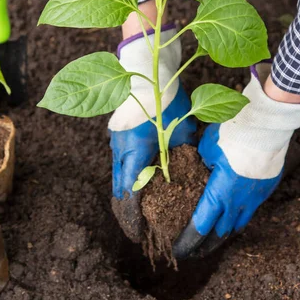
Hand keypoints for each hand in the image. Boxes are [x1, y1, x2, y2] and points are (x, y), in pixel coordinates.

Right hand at [109, 25, 196, 242]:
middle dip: (126, 211)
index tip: (140, 233)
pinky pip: (119, 164)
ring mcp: (116, 141)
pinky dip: (126, 178)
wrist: (145, 66)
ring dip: (125, 195)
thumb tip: (182, 175)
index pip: (130, 193)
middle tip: (136, 229)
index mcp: (135, 150)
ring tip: (135, 212)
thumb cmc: (167, 97)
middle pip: (118, 189)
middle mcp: (120, 149)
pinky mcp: (118, 135)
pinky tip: (136, 184)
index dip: (133, 216)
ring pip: (117, 177)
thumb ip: (179, 154)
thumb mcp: (181, 129)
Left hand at [173, 63, 299, 258]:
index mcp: (218, 194)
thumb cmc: (232, 135)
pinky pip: (252, 208)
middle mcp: (238, 201)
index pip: (200, 226)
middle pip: (220, 232)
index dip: (189, 241)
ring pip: (239, 223)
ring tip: (214, 238)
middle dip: (207, 244)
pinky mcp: (267, 188)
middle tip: (195, 251)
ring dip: (225, 231)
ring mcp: (255, 197)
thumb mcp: (206, 148)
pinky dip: (240, 214)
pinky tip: (234, 213)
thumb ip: (202, 163)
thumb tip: (201, 166)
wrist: (267, 125)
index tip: (179, 250)